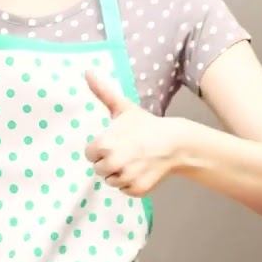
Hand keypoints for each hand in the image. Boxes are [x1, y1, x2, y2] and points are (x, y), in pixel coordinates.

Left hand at [84, 70, 179, 197]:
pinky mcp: (138, 189)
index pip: (90, 154)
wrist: (175, 142)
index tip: (114, 142)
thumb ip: (102, 92)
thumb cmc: (146, 125)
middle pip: (99, 169)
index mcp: (105, 145)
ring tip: (134, 160)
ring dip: (119, 173)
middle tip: (126, 151)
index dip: (101, 148)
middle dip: (109, 161)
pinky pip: (125, 190)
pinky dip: (131, 183)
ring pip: (112, 181)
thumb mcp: (123, 108)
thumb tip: (87, 72)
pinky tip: (141, 170)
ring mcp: (127, 177)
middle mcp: (114, 163)